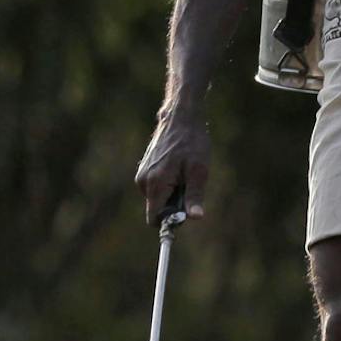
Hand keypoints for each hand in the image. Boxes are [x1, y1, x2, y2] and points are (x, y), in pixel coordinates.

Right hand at [135, 110, 209, 224]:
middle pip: (157, 209)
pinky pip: (156, 187)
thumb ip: (194, 196)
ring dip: (172, 193)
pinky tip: (178, 168)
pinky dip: (168, 184)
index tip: (184, 213)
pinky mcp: (144, 169)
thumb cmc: (192, 143)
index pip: (154, 219)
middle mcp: (143, 182)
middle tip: (189, 184)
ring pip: (157, 198)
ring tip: (184, 172)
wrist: (180, 118)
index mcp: (155, 184)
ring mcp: (142, 175)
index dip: (169, 221)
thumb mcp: (199, 171)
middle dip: (173, 205)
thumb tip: (196, 218)